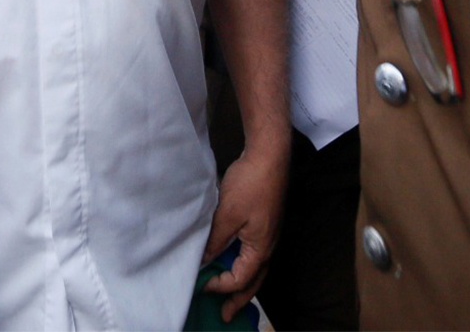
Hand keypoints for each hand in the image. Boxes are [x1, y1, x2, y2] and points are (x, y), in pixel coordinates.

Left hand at [201, 144, 288, 321]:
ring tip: (229, 294)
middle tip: (226, 315)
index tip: (200, 283)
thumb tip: (203, 262)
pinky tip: (232, 258)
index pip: (239, 279)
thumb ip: (215, 242)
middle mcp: (269, 245)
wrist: (269, 154)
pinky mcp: (266, 222)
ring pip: (256, 267)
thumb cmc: (251, 183)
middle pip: (254, 281)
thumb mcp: (226, 215)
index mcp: (261, 248)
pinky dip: (243, 263)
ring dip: (242, 283)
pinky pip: (255, 252)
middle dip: (239, 300)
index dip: (218, 285)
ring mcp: (269, 233)